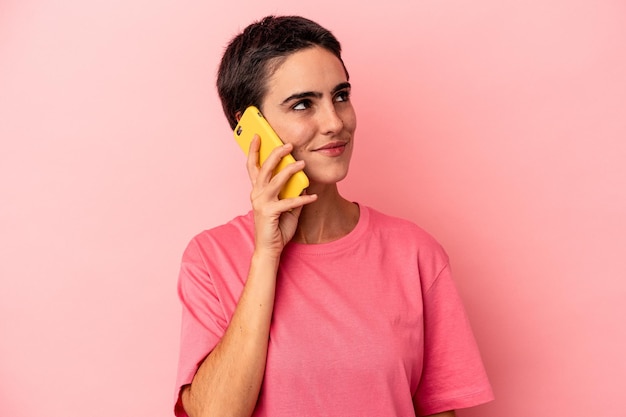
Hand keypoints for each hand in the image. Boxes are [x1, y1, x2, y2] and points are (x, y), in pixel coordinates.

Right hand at [246, 135, 316, 255]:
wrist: (269, 248)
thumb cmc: (276, 227)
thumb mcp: (285, 206)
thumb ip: (291, 192)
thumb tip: (303, 181)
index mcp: (257, 191)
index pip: (252, 166)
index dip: (254, 150)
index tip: (258, 135)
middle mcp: (256, 194)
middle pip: (264, 168)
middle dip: (276, 153)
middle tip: (288, 144)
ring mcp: (261, 203)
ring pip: (275, 180)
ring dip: (289, 170)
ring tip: (302, 163)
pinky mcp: (269, 213)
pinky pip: (289, 202)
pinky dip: (303, 198)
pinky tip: (313, 196)